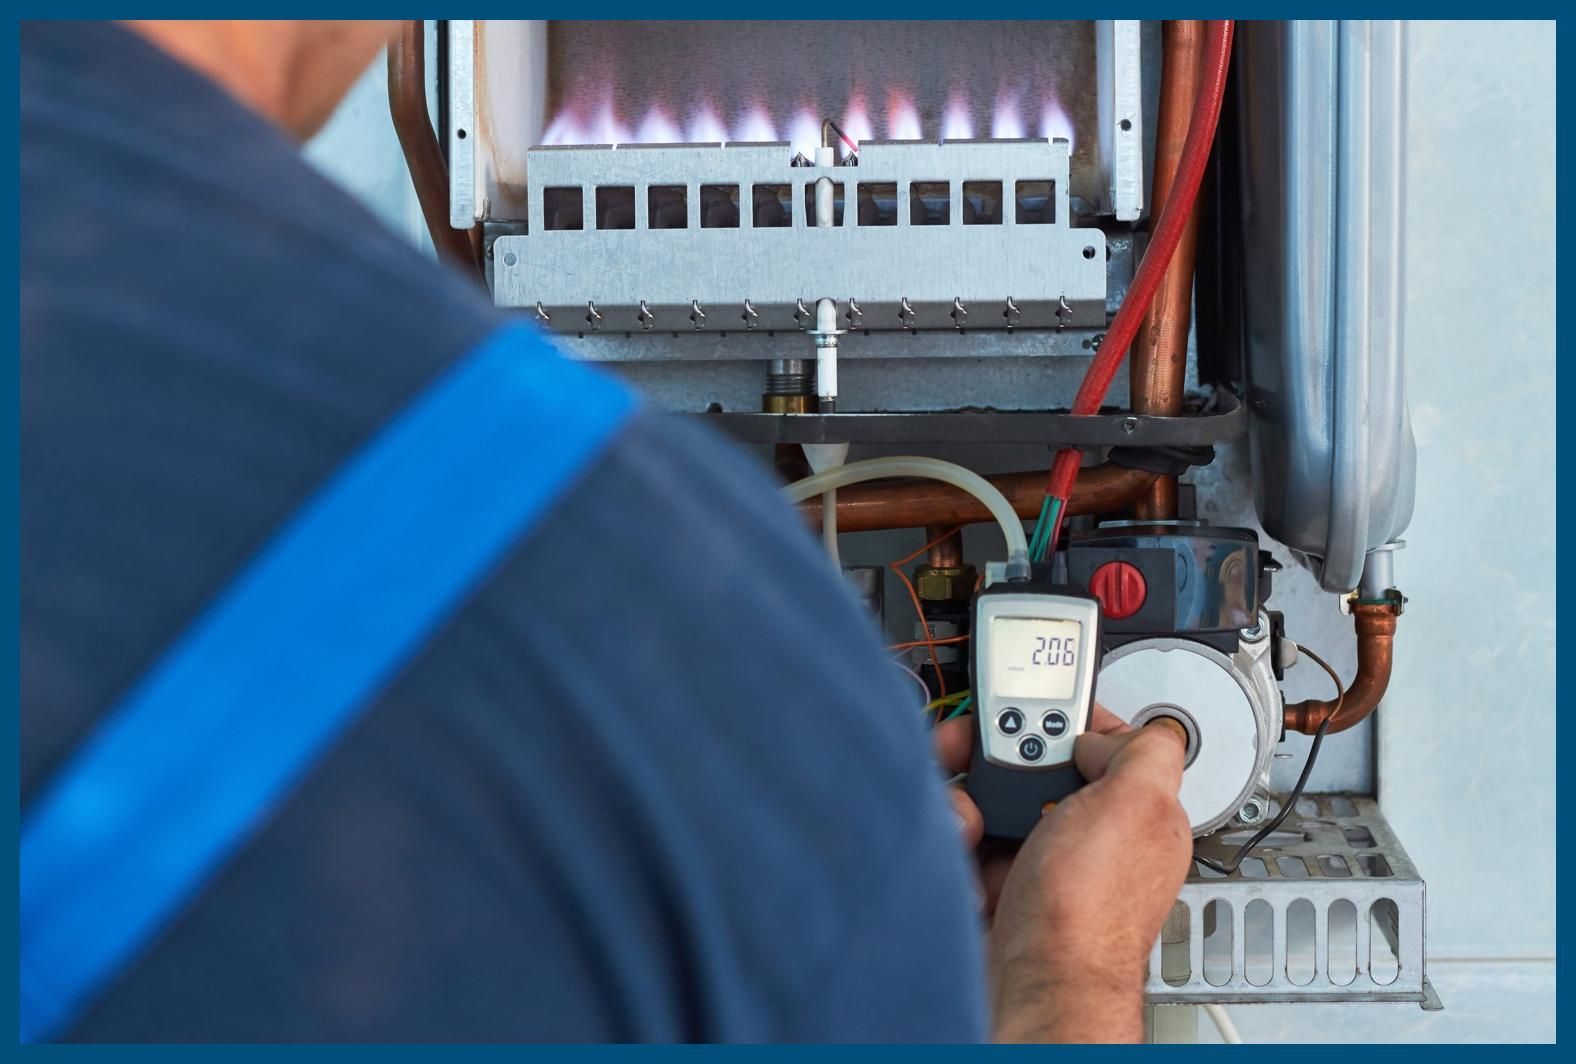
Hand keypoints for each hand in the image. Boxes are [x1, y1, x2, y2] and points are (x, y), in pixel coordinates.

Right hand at [934, 707, 1191, 1042]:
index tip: (1029, 714)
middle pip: (1032, 761)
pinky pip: (964, 834)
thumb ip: (1144, 748)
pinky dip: (954, 833)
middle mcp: (1087, 832)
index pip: (1094, 739)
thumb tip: (1104, 731)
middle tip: (981, 760)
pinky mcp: (996, 879)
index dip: (1058, 719)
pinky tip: (963, 848)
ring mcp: (1040, 857)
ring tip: (971, 820)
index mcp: (1132, 809)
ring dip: (967, 797)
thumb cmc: (1089, 911)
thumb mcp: (1139, 804)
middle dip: (997, 757)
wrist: (1034, 982)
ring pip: (990, 793)